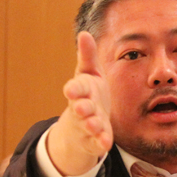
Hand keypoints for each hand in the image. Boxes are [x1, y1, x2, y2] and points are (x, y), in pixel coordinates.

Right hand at [48, 32, 112, 175]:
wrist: (81, 126)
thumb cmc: (88, 94)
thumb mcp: (88, 74)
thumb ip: (87, 57)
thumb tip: (84, 33)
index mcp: (80, 91)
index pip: (75, 88)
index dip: (74, 89)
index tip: (71, 90)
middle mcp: (81, 108)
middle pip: (80, 108)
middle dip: (81, 107)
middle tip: (83, 107)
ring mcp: (86, 125)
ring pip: (87, 126)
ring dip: (91, 125)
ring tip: (95, 124)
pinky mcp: (93, 139)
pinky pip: (96, 142)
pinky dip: (100, 142)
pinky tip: (105, 143)